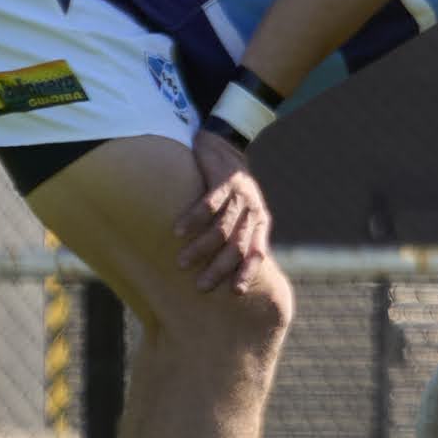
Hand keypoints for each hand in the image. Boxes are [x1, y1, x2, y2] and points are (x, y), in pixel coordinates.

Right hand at [176, 129, 272, 291]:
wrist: (226, 144)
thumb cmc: (230, 188)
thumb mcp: (241, 210)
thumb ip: (236, 234)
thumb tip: (222, 269)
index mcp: (259, 221)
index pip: (256, 252)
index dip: (246, 272)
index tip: (234, 293)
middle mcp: (253, 209)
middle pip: (237, 245)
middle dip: (219, 268)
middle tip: (200, 286)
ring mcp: (240, 194)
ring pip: (222, 228)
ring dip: (201, 248)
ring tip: (181, 263)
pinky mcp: (225, 179)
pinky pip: (210, 202)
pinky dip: (193, 219)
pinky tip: (178, 231)